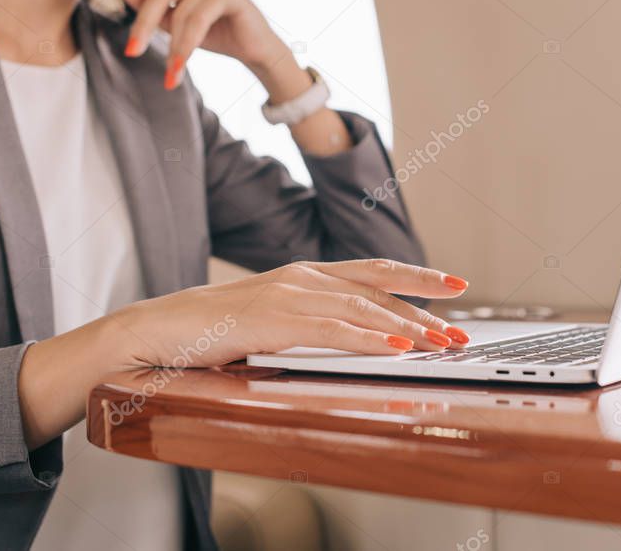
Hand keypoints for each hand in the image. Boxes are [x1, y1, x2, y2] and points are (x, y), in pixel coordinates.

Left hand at [101, 0, 292, 89]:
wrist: (254, 49)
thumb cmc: (214, 32)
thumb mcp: (176, 22)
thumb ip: (152, 7)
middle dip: (144, 25)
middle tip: (132, 51)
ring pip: (181, 11)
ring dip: (174, 46)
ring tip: (171, 73)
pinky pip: (199, 19)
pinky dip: (188, 45)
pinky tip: (181, 67)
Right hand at [111, 259, 471, 368]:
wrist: (159, 329)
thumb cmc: (214, 329)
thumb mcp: (273, 320)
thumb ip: (310, 321)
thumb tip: (353, 336)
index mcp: (306, 275)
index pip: (374, 271)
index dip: (417, 277)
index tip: (454, 285)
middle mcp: (303, 277)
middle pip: (379, 284)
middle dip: (426, 303)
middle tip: (461, 325)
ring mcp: (289, 294)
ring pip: (363, 307)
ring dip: (407, 327)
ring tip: (440, 343)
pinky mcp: (273, 319)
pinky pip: (332, 330)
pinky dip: (369, 338)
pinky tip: (396, 349)